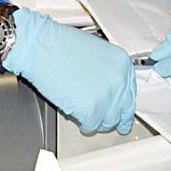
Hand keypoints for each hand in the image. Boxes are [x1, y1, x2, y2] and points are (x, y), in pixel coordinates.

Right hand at [6, 8, 135, 134]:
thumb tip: (107, 88)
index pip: (131, 93)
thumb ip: (107, 71)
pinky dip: (83, 124)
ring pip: (107, 121)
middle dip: (113, 118)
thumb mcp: (95, 52)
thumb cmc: (57, 44)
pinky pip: (90, 125)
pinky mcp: (91, 109)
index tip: (124, 115)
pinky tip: (77, 117)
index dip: (124, 107)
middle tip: (107, 122)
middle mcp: (119, 80)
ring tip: (86, 116)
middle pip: (122, 111)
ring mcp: (106, 95)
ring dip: (96, 121)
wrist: (39, 46)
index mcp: (122, 64)